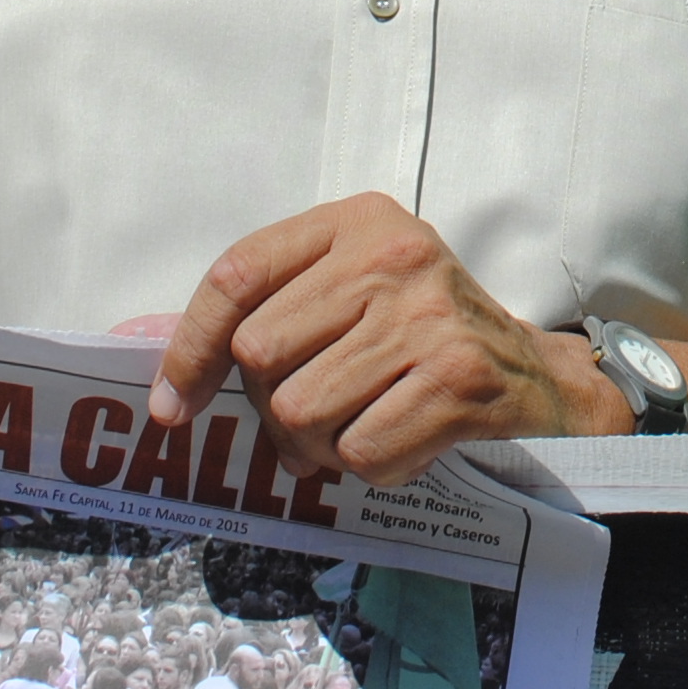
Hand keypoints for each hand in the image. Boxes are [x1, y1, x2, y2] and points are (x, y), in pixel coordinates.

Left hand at [147, 194, 617, 487]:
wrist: (536, 376)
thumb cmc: (421, 336)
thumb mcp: (351, 291)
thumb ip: (268, 309)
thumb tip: (151, 362)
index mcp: (357, 221)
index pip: (238, 275)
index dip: (191, 347)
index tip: (172, 406)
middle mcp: (392, 256)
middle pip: (261, 356)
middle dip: (274, 407)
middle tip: (315, 415)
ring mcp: (428, 315)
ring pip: (300, 413)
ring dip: (318, 447)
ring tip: (360, 427)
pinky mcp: (457, 378)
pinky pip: (357, 452)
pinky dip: (369, 466)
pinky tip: (402, 440)